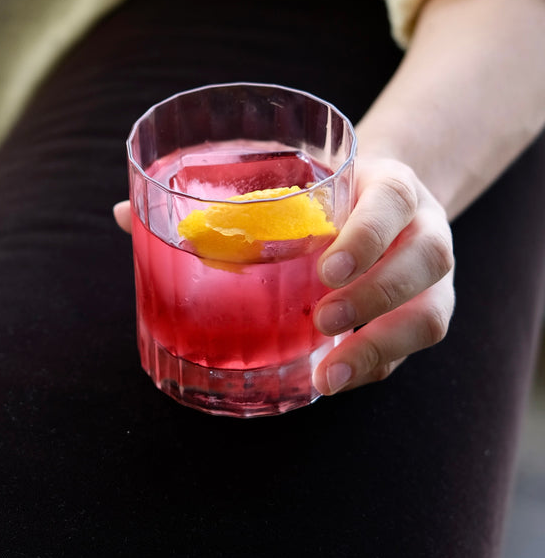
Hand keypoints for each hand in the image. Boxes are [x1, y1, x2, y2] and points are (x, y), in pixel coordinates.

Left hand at [112, 154, 454, 395]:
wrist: (385, 194)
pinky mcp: (428, 308)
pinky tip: (332, 378)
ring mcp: (433, 272)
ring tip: (327, 372)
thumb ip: (216, 197)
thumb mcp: (290, 179)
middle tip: (318, 320)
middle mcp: (423, 225)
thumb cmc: (325, 189)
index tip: (323, 269)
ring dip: (380, 346)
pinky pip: (414, 344)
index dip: (365, 236)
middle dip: (373, 295)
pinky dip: (376, 366)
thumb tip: (124, 215)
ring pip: (429, 313)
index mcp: (388, 184)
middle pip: (424, 260)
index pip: (390, 202)